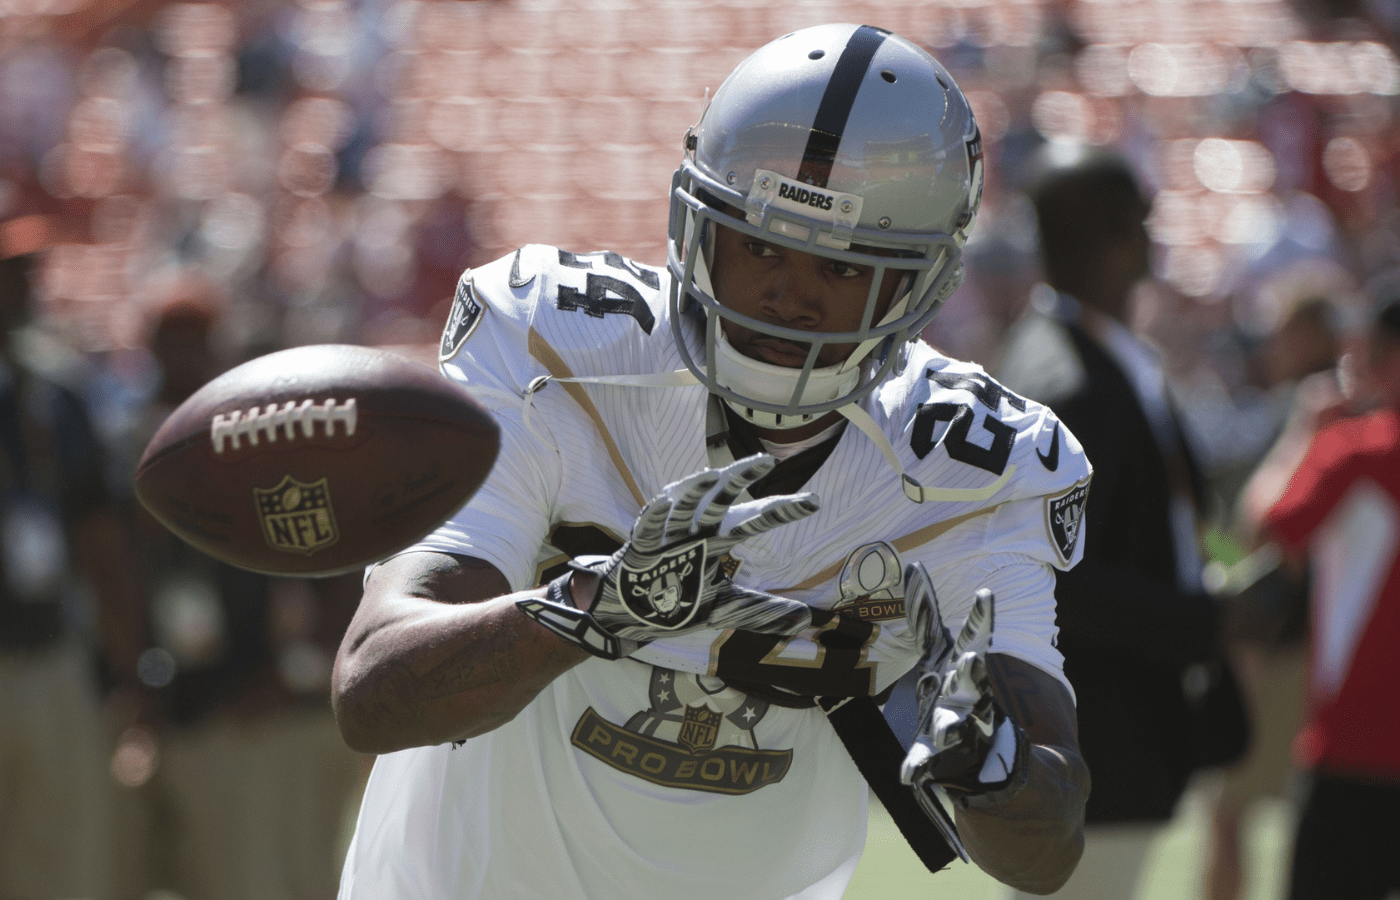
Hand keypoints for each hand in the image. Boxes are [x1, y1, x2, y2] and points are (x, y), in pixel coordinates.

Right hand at [517, 454, 815, 658]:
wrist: (634, 615)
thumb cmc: (680, 602)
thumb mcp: (725, 609)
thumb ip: (762, 612)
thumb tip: (805, 618)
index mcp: (717, 540)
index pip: (754, 520)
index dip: (782, 511)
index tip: (814, 501)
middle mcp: (696, 531)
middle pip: (721, 500)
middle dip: (740, 479)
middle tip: (766, 461)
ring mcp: (668, 536)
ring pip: (684, 506)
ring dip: (697, 489)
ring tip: (715, 474)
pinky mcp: (642, 547)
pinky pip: (650, 527)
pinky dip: (657, 513)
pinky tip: (668, 498)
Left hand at [899, 565, 1028, 814]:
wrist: (986, 759)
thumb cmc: (955, 691)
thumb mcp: (941, 650)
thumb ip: (926, 613)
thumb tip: (912, 565)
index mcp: (966, 668)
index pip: (977, 639)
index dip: (982, 619)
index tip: (987, 594)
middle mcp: (967, 696)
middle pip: (972, 683)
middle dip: (973, 672)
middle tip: (974, 659)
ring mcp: (958, 728)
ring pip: (955, 726)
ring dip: (950, 726)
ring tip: (944, 730)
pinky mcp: (940, 757)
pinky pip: (927, 763)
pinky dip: (919, 767)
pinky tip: (908, 774)